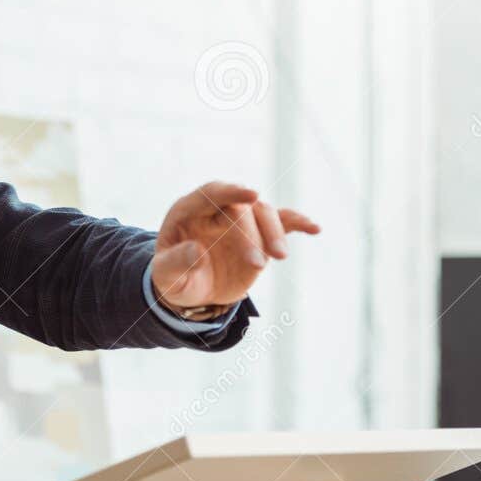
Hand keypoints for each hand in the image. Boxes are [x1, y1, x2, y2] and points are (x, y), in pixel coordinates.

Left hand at [150, 181, 319, 309]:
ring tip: (280, 257)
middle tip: (259, 264)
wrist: (192, 288)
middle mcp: (218, 208)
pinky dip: (298, 223)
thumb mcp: (166, 276)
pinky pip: (282, 221)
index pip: (212, 193)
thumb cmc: (175, 277)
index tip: (252, 194)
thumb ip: (176, 264)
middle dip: (253, 232)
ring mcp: (242, 219)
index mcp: (190, 210)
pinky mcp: (260, 233)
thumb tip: (196, 252)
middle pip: (243, 207)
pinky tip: (314, 228)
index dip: (231, 192)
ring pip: (265, 214)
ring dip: (275, 232)